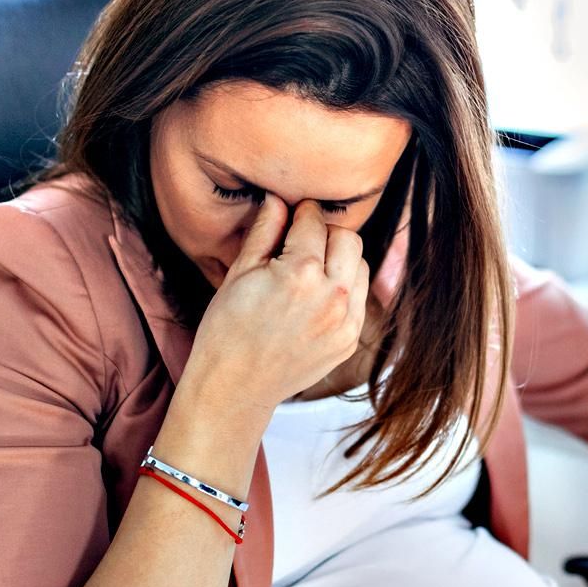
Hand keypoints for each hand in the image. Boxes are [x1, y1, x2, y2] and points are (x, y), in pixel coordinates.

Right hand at [183, 198, 370, 430]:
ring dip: (339, 260)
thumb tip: (279, 199)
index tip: (293, 214)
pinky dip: (344, 288)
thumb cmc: (227, 328)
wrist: (235, 387)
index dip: (301, 213)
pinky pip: (359, 298)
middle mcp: (331, 296)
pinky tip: (316, 295)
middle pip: (347, 239)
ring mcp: (346, 321)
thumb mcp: (240, 272)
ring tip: (308, 271)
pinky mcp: (350, 339)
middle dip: (325, 234)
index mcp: (300, 274)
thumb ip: (265, 231)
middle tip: (301, 243)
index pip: (314, 222)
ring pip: (360, 266)